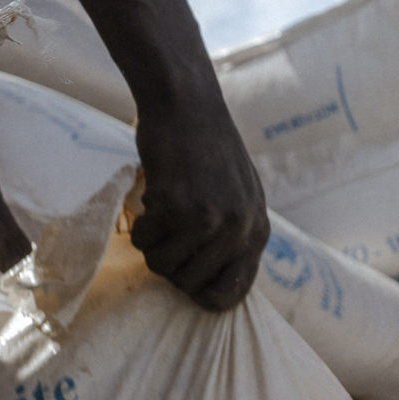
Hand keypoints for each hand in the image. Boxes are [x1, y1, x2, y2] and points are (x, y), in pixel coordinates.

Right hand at [128, 84, 265, 312]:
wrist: (188, 104)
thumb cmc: (207, 149)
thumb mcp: (239, 195)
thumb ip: (234, 235)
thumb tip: (215, 285)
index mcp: (257, 229)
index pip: (234, 292)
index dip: (203, 295)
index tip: (186, 280)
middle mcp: (239, 229)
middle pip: (190, 285)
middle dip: (170, 266)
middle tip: (166, 235)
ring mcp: (210, 219)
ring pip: (163, 268)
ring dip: (152, 246)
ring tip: (159, 215)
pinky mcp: (179, 206)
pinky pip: (146, 242)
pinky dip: (140, 226)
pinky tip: (151, 200)